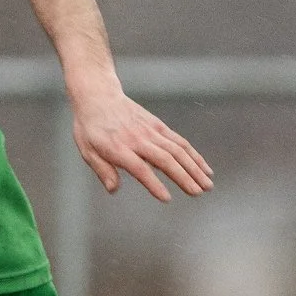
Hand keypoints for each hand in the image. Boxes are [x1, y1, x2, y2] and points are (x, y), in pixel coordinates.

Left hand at [70, 84, 212, 200]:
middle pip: (165, 160)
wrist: (98, 96)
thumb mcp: (87, 150)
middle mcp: (138, 139)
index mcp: (119, 148)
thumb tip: (113, 189)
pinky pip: (180, 142)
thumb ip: (102, 170)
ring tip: (207, 185)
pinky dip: (194, 155)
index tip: (167, 198)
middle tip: (198, 193)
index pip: (140, 169)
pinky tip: (204, 169)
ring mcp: (151, 131)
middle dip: (184, 177)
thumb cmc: (90, 128)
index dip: (154, 184)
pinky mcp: (159, 126)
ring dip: (194, 168)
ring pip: (178, 151)